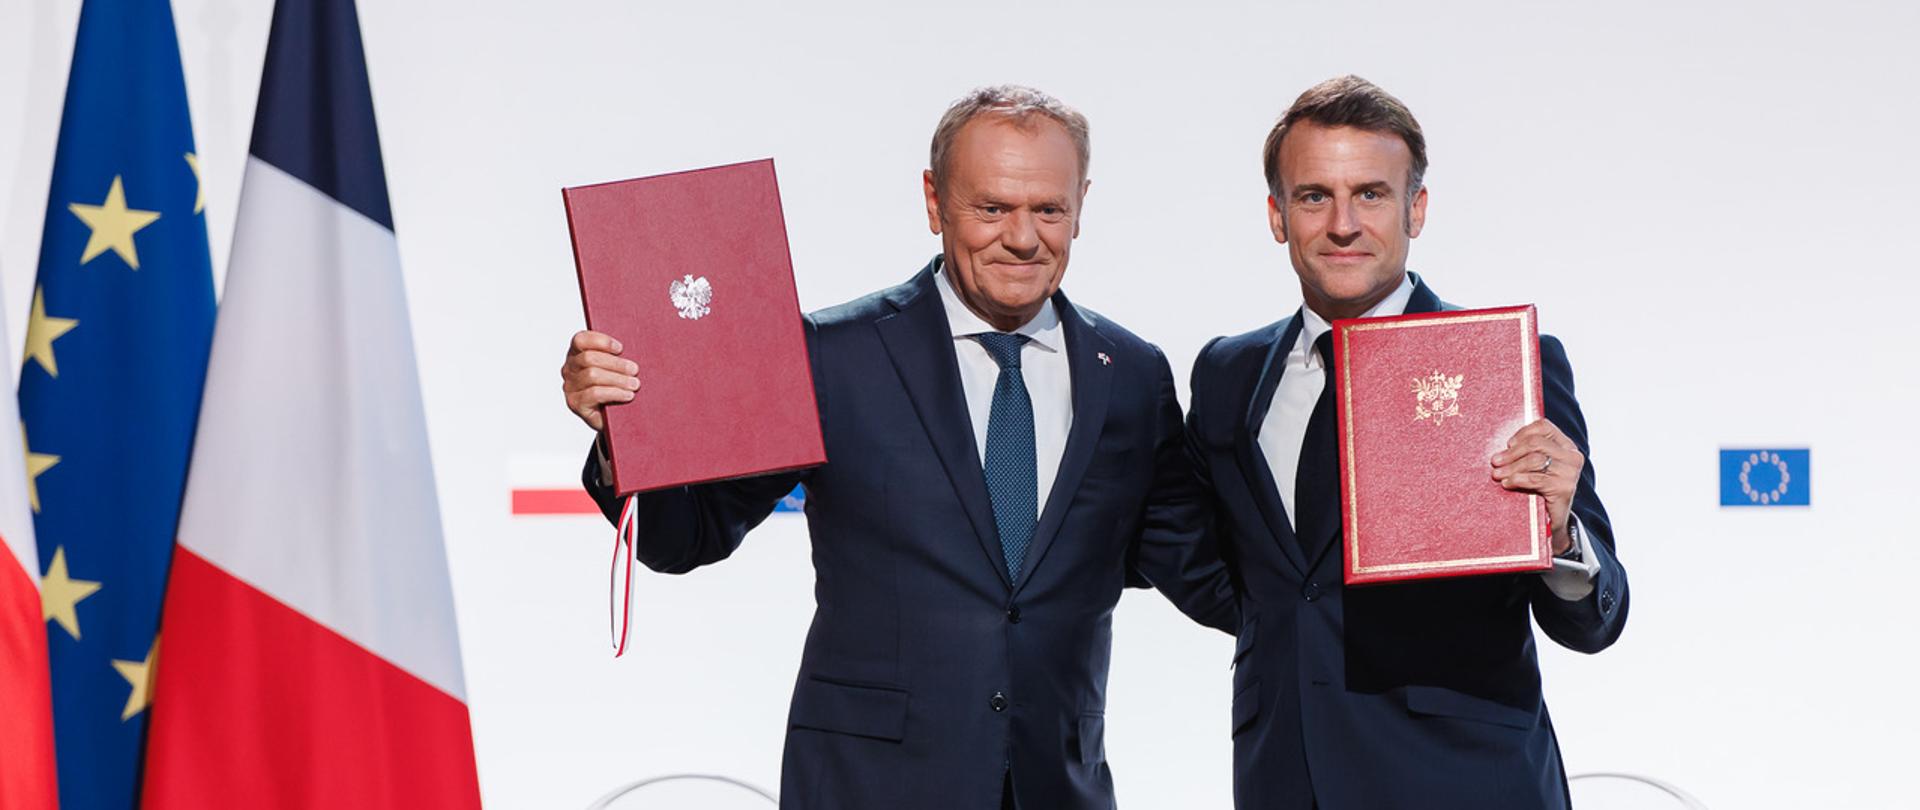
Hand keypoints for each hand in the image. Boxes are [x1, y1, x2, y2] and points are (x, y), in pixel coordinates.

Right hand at [561, 330, 638, 431]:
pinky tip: (628, 395)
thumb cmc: (616, 388)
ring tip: (635, 384)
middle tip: (634, 370)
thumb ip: (618, 356)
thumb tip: (637, 346)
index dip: (601, 341)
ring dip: (618, 379)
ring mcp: (570, 387)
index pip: (581, 340)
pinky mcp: (575, 403)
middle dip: (616, 363)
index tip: (621, 349)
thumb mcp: (617, 369)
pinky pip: (594, 393)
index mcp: (577, 354)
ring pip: (592, 375)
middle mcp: (570, 369)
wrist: (614, 418)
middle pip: (589, 358)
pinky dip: (615, 393)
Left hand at [1490, 419, 1582, 554]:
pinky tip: (1507, 483)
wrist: (1551, 521)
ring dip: (1511, 467)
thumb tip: (1500, 445)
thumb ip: (1524, 452)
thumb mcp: (1533, 467)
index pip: (1544, 427)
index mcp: (1565, 446)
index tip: (1507, 444)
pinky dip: (1518, 479)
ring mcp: (1571, 472)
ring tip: (1497, 474)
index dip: (1522, 433)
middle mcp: (1572, 456)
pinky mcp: (1565, 488)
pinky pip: (1536, 478)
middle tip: (1495, 462)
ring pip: (1535, 460)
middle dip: (1512, 453)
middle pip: (1536, 443)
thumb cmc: (1537, 490)